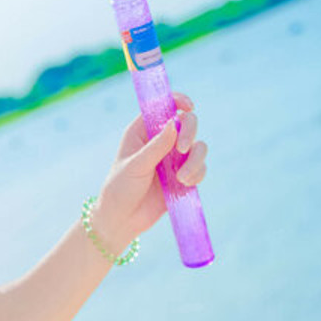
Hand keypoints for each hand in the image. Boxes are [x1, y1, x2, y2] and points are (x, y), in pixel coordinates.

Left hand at [92, 93, 208, 253]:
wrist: (122, 220)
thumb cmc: (120, 189)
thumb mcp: (135, 165)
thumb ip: (156, 146)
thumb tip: (175, 123)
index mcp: (143, 131)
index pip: (163, 106)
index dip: (178, 101)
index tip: (188, 106)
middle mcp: (160, 141)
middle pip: (187, 123)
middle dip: (190, 132)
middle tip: (182, 150)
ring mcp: (173, 159)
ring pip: (198, 147)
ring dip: (196, 160)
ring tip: (182, 178)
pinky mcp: (183, 176)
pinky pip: (200, 167)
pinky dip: (197, 173)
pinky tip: (185, 184)